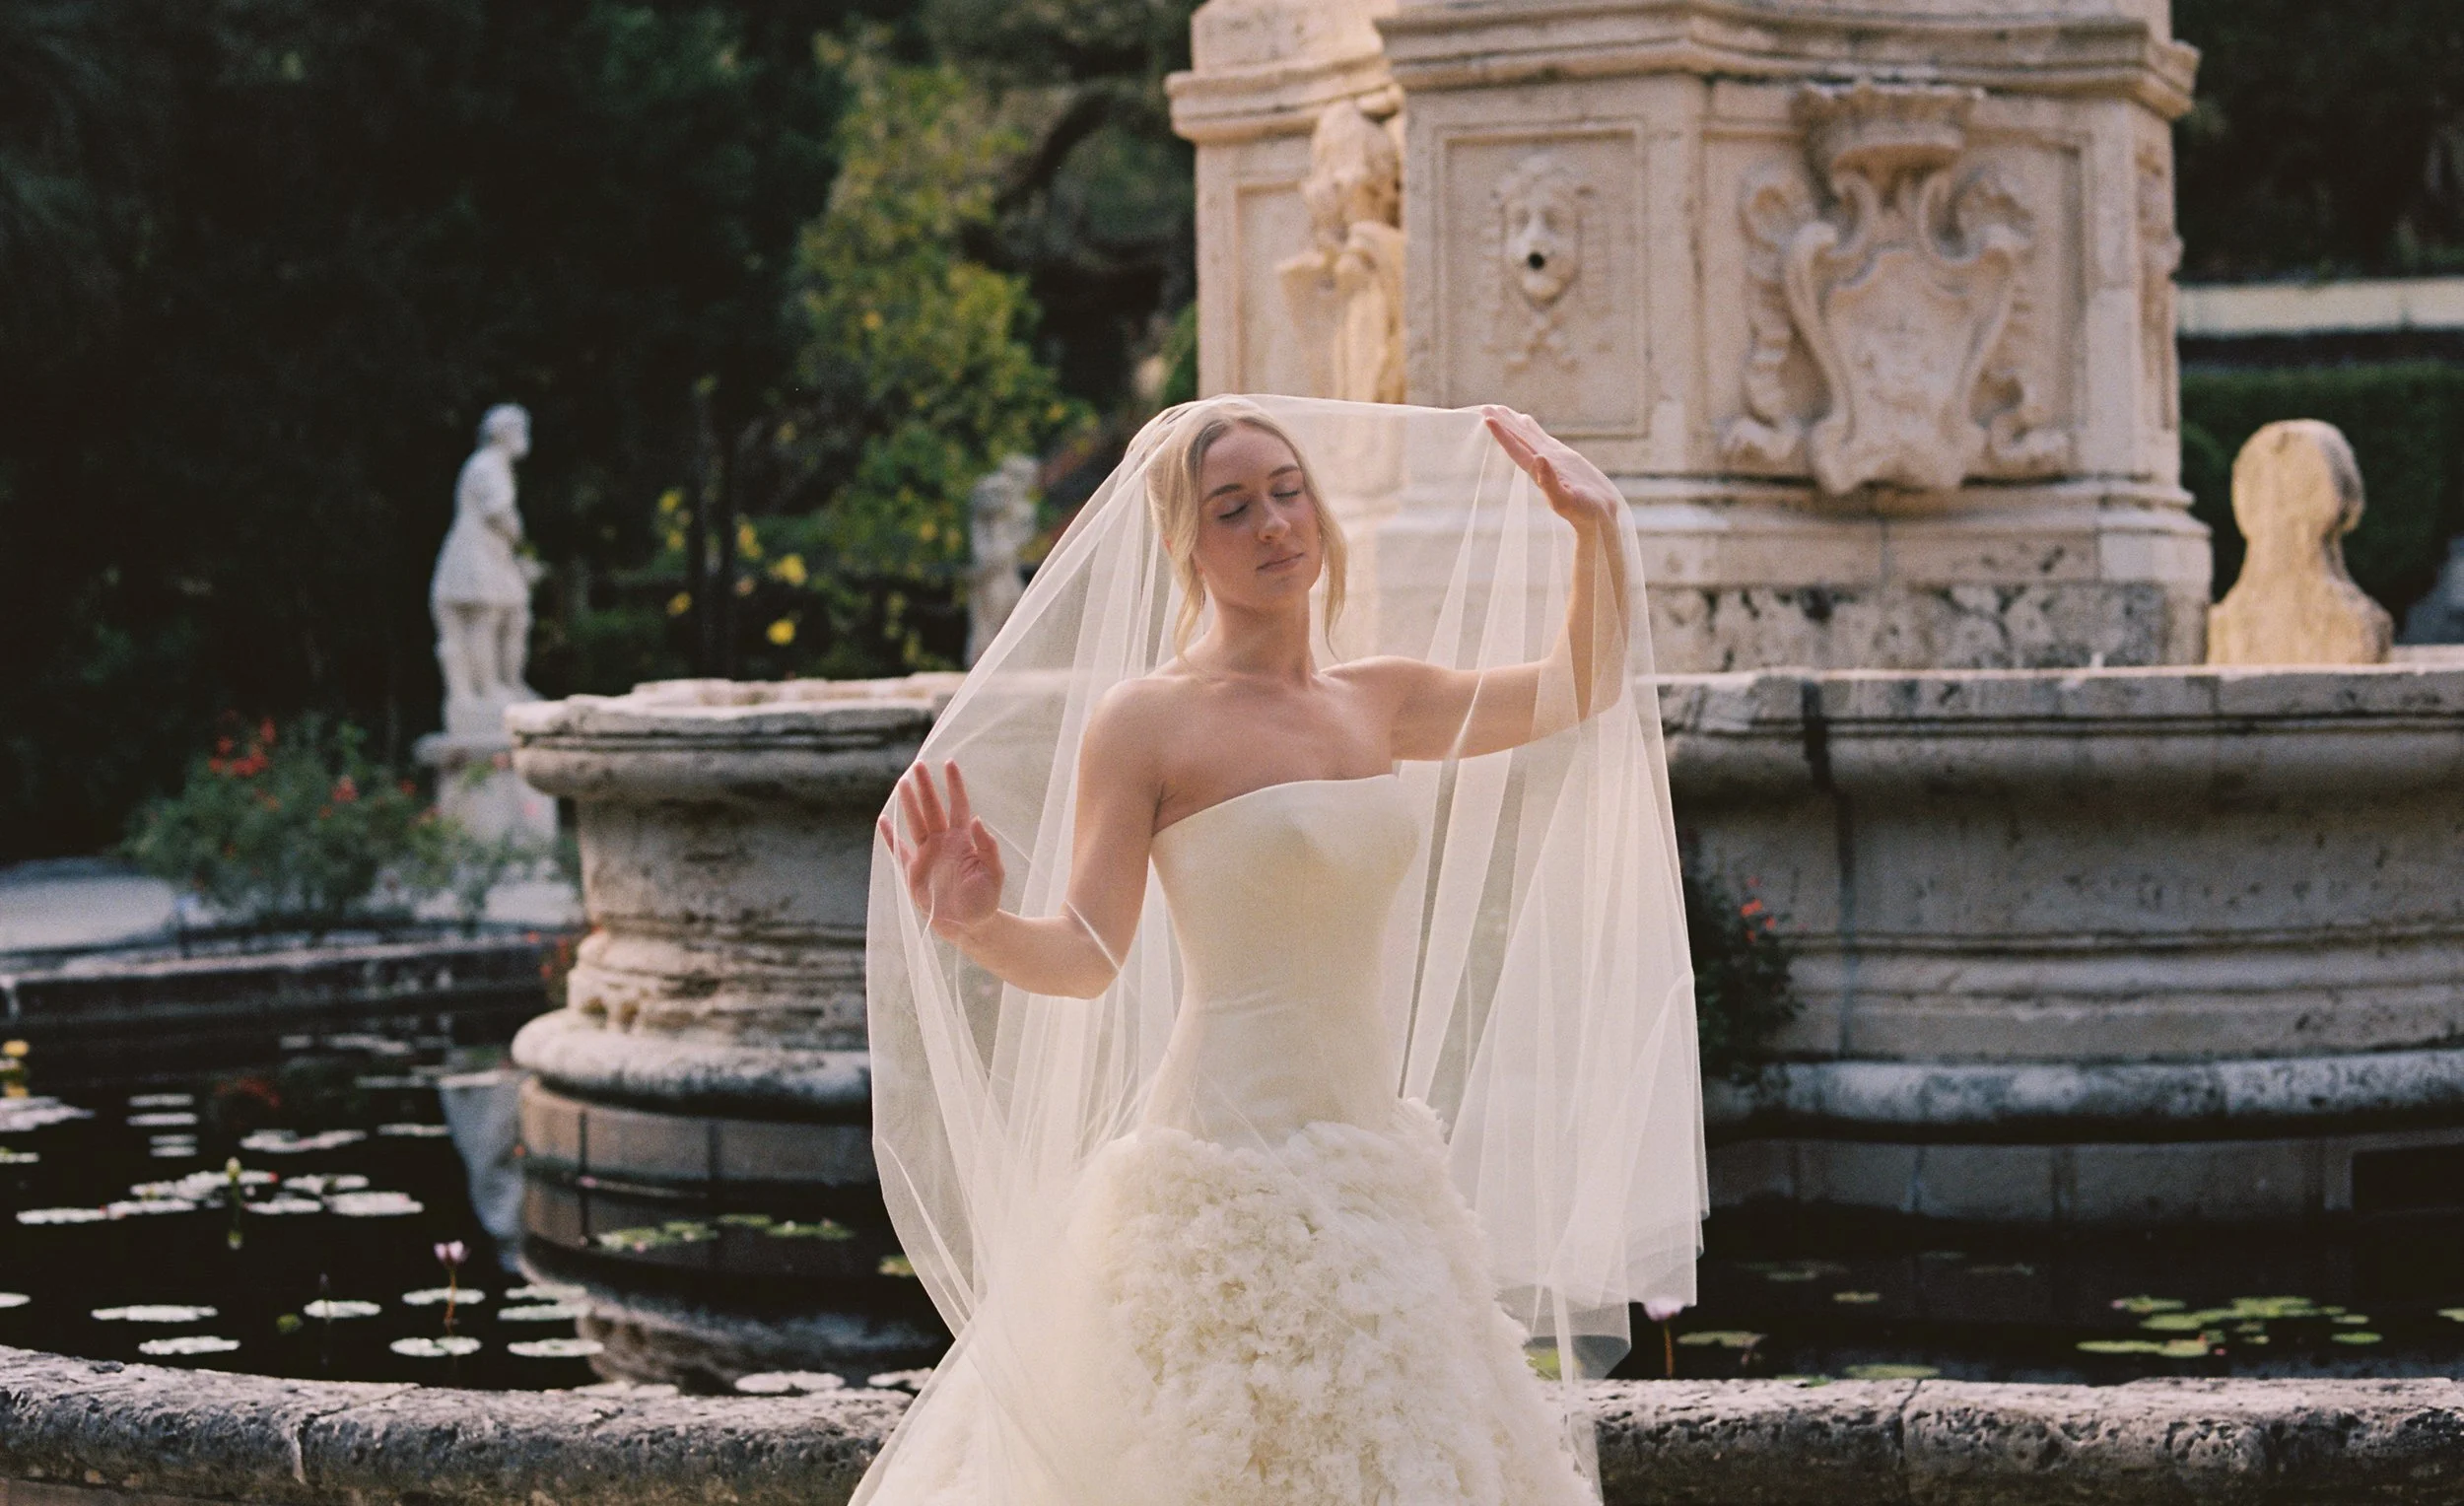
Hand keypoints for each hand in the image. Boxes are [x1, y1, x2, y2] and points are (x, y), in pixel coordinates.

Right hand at [879, 760, 1004, 940]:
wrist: (970, 927)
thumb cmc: (986, 900)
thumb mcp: (994, 874)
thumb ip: (987, 848)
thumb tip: (977, 820)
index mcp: (963, 841)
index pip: (958, 806)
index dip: (954, 785)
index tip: (950, 763)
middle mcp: (943, 843)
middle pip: (932, 809)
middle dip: (925, 787)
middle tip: (917, 765)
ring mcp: (927, 856)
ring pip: (915, 823)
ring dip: (908, 804)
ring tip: (901, 783)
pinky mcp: (913, 873)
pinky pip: (898, 850)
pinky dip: (890, 837)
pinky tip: (883, 820)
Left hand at [1481, 405, 1620, 532]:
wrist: (1598, 518)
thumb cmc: (1583, 514)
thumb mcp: (1566, 500)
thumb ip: (1550, 482)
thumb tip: (1538, 459)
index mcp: (1538, 473)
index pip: (1516, 449)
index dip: (1502, 435)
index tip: (1487, 418)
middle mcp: (1541, 464)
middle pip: (1518, 439)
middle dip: (1503, 423)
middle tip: (1486, 406)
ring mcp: (1552, 459)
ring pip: (1529, 436)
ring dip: (1514, 423)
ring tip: (1501, 409)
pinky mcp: (1564, 458)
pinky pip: (1544, 439)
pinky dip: (1533, 428)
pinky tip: (1526, 421)